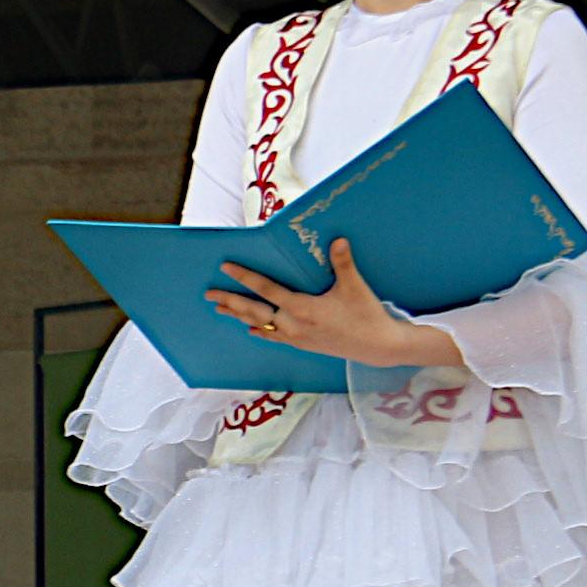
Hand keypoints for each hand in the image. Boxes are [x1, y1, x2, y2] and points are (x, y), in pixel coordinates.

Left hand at [206, 237, 465, 370]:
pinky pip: (274, 337)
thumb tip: (338, 239)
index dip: (245, 278)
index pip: (267, 290)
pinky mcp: (303, 345)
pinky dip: (260, 331)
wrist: (378, 347)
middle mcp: (294, 324)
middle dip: (230, 301)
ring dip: (239, 316)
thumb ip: (343, 263)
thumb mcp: (354, 287)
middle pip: (254, 311)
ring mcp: (296, 337)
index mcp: (303, 308)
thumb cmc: (366, 315)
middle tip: (208, 294)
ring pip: (260, 325)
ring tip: (219, 309)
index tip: (226, 268)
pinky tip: (250, 329)